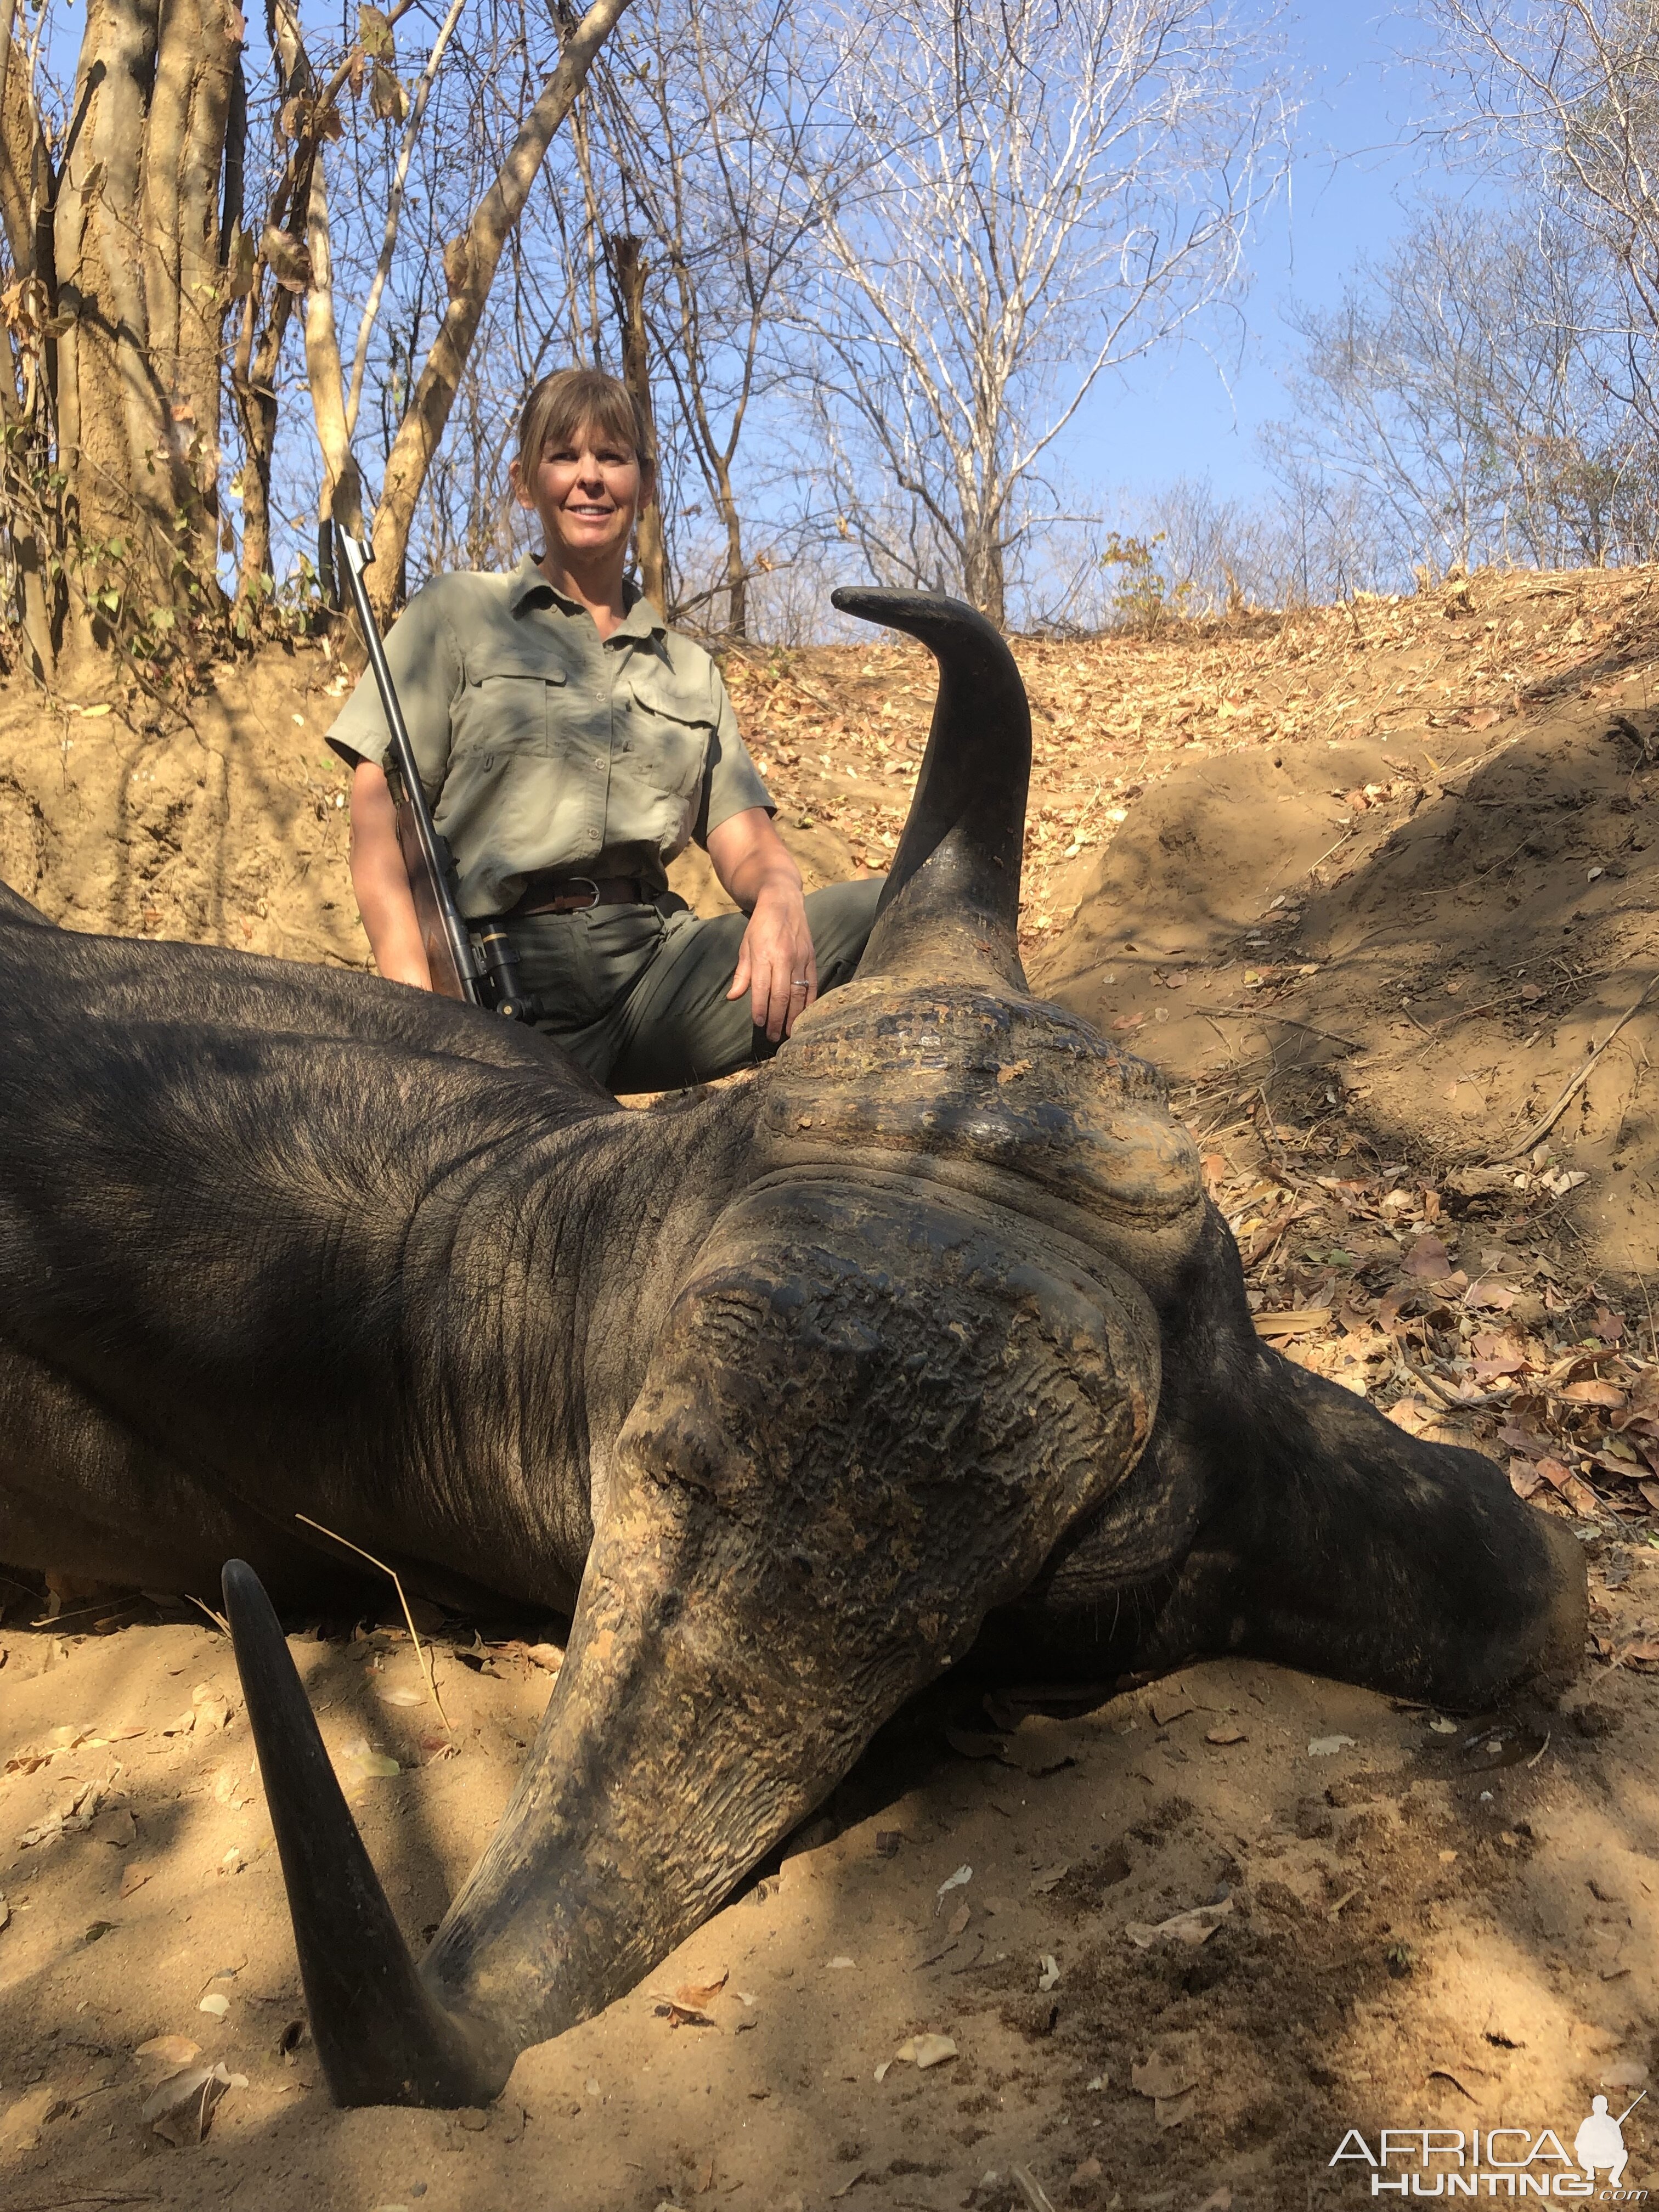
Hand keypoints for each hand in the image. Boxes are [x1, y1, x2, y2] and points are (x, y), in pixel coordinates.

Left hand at [706, 807, 815, 1041]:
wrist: (783, 901)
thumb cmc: (760, 926)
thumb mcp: (745, 946)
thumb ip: (742, 973)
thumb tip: (733, 997)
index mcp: (764, 954)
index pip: (762, 988)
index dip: (761, 1008)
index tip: (760, 1024)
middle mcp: (783, 957)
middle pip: (781, 995)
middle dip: (778, 1018)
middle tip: (774, 1037)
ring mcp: (800, 958)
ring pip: (799, 993)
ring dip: (794, 1015)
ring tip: (790, 1033)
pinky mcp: (811, 957)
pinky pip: (813, 984)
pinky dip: (810, 1002)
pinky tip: (807, 1016)